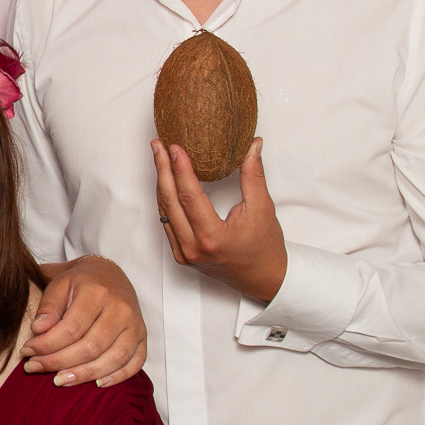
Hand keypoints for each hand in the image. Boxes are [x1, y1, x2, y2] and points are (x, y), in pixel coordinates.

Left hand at [23, 255, 146, 386]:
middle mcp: (121, 309)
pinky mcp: (143, 337)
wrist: (109, 275)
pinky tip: (95, 383)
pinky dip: (117, 377)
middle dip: (59, 362)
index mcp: (97, 292)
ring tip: (59, 380)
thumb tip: (37, 330)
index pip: (72, 328)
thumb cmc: (79, 283)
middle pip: (91, 347)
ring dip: (84, 374)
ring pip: (114, 359)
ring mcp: (136, 324)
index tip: (27, 351)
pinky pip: (135, 363)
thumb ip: (48, 307)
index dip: (47, 345)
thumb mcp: (58, 285)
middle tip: (35, 367)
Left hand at [154, 137, 287, 303]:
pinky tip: (165, 182)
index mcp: (212, 237)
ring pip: (165, 212)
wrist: (264, 279)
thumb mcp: (263, 208)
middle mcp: (193, 248)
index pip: (189, 196)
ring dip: (161, 183)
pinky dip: (166, 201)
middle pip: (171, 202)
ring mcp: (185, 253)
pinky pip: (168, 223)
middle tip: (158, 146)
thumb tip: (252, 145)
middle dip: (162, 170)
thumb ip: (253, 175)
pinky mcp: (182, 255)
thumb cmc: (266, 247)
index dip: (180, 169)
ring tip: (160, 158)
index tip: (175, 147)